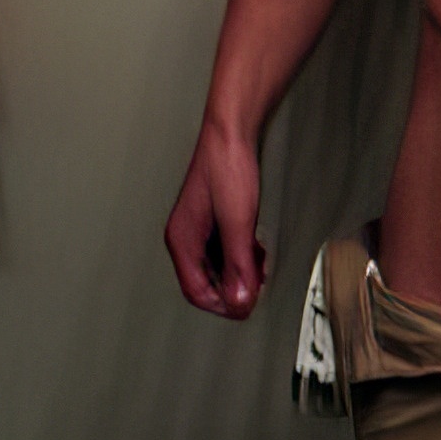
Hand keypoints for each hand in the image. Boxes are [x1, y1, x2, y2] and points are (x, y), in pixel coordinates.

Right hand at [164, 120, 268, 317]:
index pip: (196, 291)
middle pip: (206, 282)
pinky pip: (224, 250)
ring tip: (259, 265)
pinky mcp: (213, 219)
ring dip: (239, 272)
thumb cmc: (227, 167)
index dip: (222, 305)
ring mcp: (198, 227)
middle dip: (233, 287)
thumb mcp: (239, 223)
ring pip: (217, 267)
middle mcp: (186, 236)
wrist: (231, 132)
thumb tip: (240, 301)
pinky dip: (241, 256)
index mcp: (182, 240)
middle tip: (257, 286)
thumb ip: (238, 264)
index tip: (246, 307)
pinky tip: (255, 249)